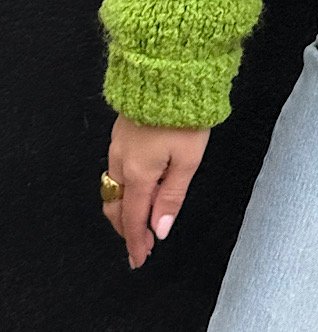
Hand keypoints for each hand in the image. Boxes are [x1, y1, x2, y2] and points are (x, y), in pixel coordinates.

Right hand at [102, 113, 210, 269]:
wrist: (169, 72)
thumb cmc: (185, 115)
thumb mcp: (188, 159)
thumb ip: (172, 197)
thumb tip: (159, 230)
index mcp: (138, 173)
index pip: (132, 218)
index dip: (136, 242)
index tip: (140, 259)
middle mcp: (121, 161)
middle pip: (117, 206)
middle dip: (126, 229)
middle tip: (139, 245)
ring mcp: (117, 145)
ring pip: (113, 187)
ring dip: (122, 208)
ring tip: (137, 221)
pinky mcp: (120, 131)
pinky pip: (114, 168)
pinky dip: (122, 187)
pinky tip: (134, 186)